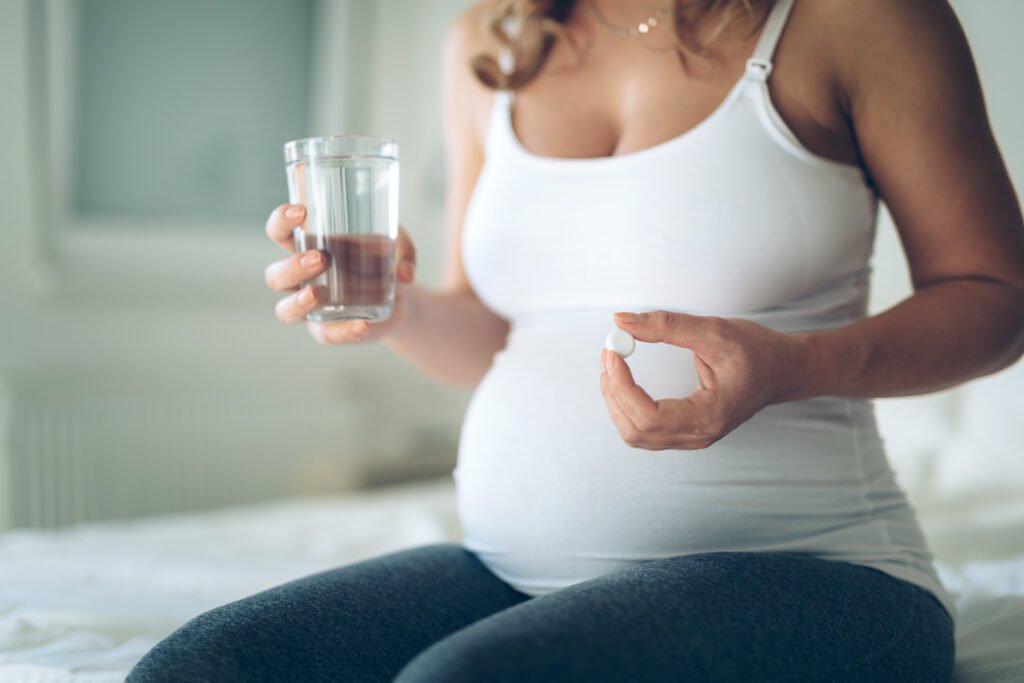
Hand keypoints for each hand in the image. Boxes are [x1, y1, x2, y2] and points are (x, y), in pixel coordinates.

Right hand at [263, 203, 416, 343]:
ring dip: (296, 302)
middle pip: (274, 276)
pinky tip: (362, 325)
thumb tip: (405, 273)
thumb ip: (404, 250)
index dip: (281, 222)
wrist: (402, 300)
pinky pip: (326, 335)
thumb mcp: (399, 245)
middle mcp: (302, 279)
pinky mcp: (329, 329)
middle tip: (320, 258)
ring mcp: (313, 308)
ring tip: (315, 294)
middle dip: (291, 266)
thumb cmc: (385, 261)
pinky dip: (343, 332)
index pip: (280, 233)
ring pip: (285, 310)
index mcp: (310, 248)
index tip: (301, 212)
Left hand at [599, 311, 808, 449]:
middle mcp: (700, 434)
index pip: (649, 417)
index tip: (612, 353)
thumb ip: (667, 326)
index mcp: (710, 415)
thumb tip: (622, 322)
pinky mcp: (688, 432)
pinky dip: (628, 407)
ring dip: (617, 401)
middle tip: (610, 354)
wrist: (784, 370)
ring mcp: (694, 437)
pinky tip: (626, 381)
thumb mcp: (714, 331)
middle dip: (614, 393)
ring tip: (614, 365)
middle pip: (636, 431)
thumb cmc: (757, 351)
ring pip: (637, 435)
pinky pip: (646, 431)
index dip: (622, 387)